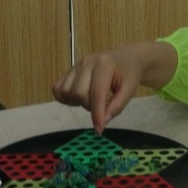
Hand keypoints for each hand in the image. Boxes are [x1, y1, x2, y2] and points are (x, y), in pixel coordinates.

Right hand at [53, 42, 175, 132]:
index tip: (99, 129)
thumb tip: (102, 122)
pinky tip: (78, 98)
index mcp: (104, 65)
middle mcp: (87, 62)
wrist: (125, 58)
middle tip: (100, 106)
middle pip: (78, 93)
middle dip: (88, 106)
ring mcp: (76, 65)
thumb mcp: (130, 90)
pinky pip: (58, 88)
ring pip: (66, 91)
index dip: (97, 114)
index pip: (96, 93)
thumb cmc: (129, 74)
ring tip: (90, 100)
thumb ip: (117, 107)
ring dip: (76, 102)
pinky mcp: (69, 70)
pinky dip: (65, 97)